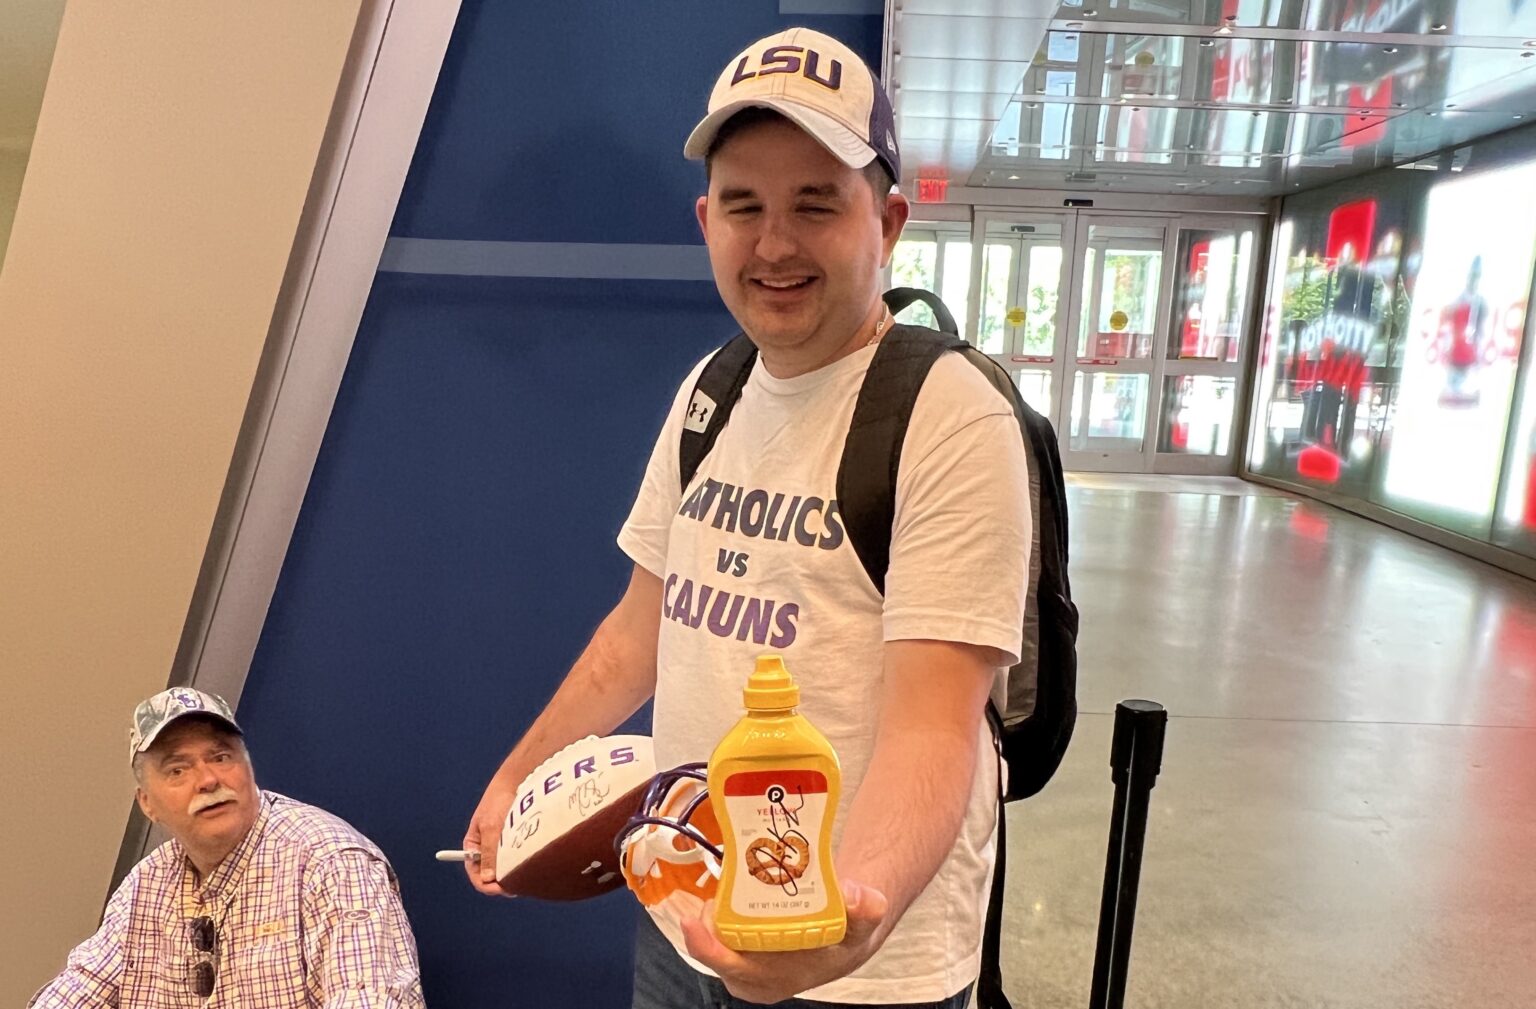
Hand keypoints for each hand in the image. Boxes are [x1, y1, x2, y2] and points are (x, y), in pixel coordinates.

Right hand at [462, 780, 516, 895]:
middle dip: (501, 882)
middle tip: (516, 887)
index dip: (484, 884)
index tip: (499, 888)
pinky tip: (530, 866)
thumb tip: (487, 879)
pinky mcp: (515, 843)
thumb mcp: (491, 827)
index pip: (474, 872)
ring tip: (524, 877)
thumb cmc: (500, 800)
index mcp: (473, 845)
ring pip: (505, 869)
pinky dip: (520, 866)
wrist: (519, 780)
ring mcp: (501, 846)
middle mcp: (486, 849)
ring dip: (512, 875)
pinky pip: (516, 860)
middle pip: (490, 875)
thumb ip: (488, 853)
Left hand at [679, 880, 889, 1003]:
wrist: (843, 934)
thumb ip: (863, 911)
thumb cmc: (843, 938)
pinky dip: (720, 899)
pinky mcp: (737, 937)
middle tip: (724, 876)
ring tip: (732, 872)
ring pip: (712, 927)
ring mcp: (739, 954)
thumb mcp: (861, 926)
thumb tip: (855, 895)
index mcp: (766, 981)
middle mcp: (746, 973)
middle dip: (709, 912)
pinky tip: (732, 876)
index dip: (705, 944)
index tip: (693, 920)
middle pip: (711, 942)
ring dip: (716, 901)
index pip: (726, 965)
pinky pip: (717, 918)